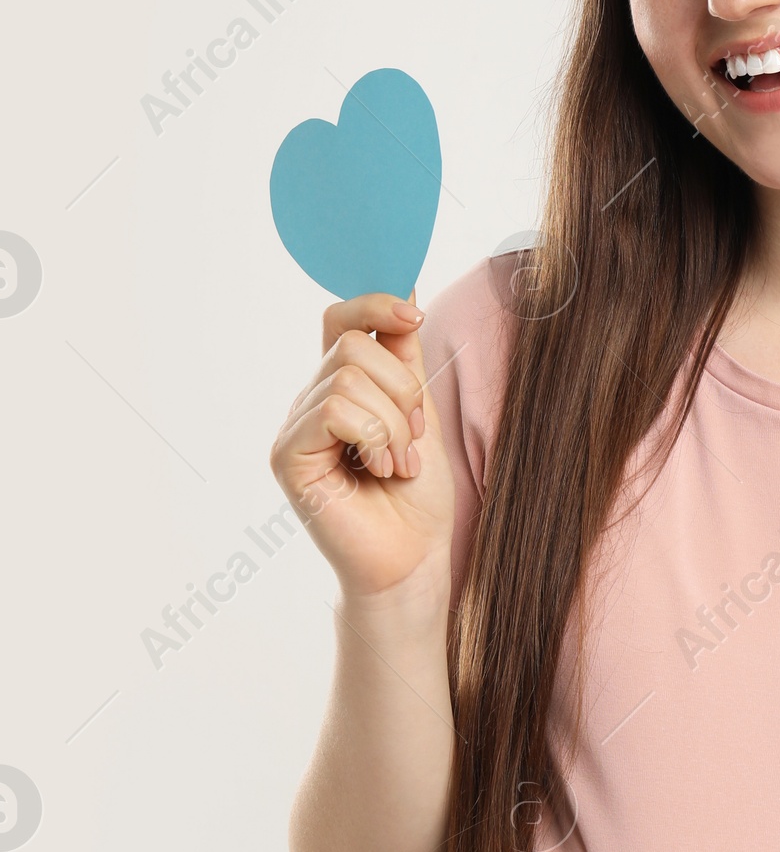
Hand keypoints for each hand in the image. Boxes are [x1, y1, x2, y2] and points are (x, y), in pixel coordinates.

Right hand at [268, 293, 454, 604]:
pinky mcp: (288, 457)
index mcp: (340, 390)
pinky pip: (334, 410)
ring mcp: (295, 429)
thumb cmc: (417, 498)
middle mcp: (311, 403)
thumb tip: (406, 291)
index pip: (340, 320)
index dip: (375, 306)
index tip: (414, 318)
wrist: (413, 560)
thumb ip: (405, 359)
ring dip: (394, 423)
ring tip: (397, 464)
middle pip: (351, 345)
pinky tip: (380, 470)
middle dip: (402, 390)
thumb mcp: (421, 413)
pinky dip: (374, 436)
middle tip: (413, 439)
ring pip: (348, 378)